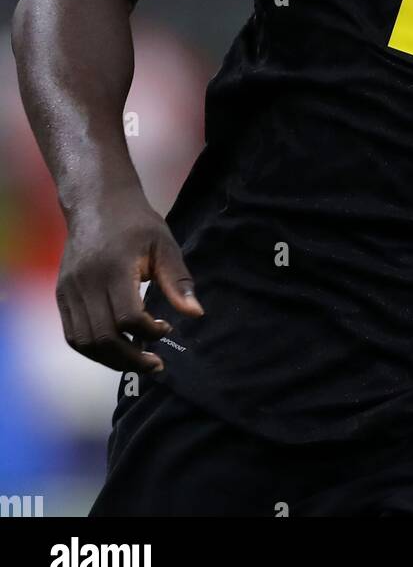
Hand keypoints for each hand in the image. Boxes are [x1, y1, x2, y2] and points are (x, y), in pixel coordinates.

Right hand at [56, 192, 203, 373]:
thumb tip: (195, 314)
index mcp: (114, 268)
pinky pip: (72, 334)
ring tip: (136, 360)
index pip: (127, 317)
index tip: (167, 328)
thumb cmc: (137, 224)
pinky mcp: (61, 294)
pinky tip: (114, 349)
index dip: (149, 331)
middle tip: (155, 364)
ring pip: (85, 342)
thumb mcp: (164, 245)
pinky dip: (93, 349)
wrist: (97, 203)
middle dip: (131, 359)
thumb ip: (177, 281)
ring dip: (111, 360)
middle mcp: (87, 282)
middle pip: (103, 337)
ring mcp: (69, 289)